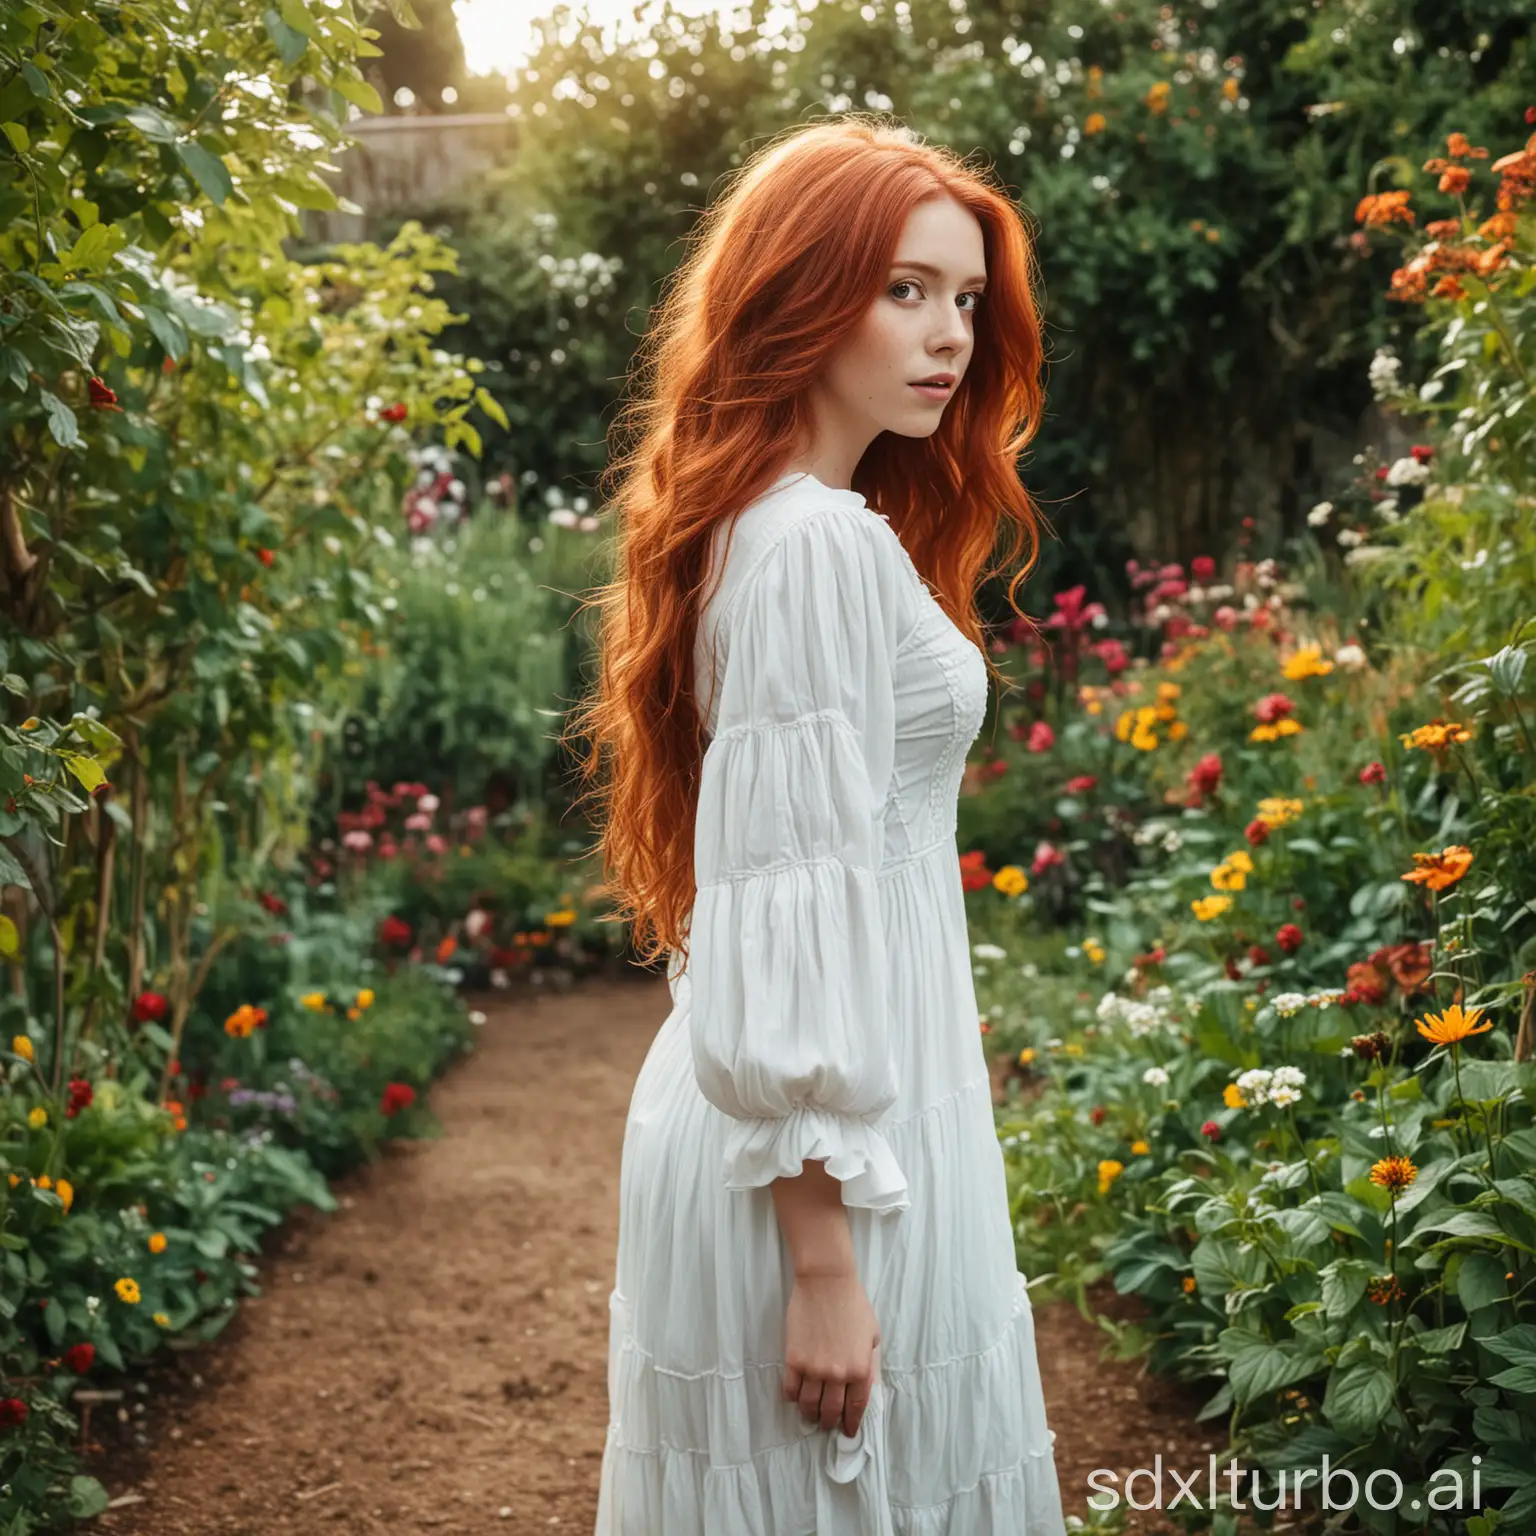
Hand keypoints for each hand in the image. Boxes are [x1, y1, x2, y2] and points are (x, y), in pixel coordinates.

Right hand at [781, 1268, 880, 1436]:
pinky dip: (792, 1398)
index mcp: (860, 1369)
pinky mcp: (794, 1360)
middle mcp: (838, 1374)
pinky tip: (795, 1396)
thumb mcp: (872, 1335)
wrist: (826, 1282)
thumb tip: (867, 1388)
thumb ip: (870, 1364)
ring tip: (810, 1414)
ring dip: (810, 1414)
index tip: (848, 1431)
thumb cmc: (853, 1304)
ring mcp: (814, 1369)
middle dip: (829, 1422)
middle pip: (831, 1411)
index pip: (856, 1407)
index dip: (851, 1423)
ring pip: (809, 1406)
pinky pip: (791, 1390)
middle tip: (827, 1424)